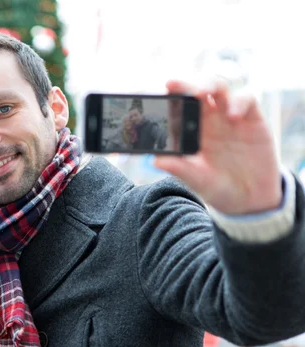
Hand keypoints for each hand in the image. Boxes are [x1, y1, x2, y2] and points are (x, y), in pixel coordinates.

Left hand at [154, 79, 281, 214]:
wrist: (250, 198)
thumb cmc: (219, 187)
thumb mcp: (198, 180)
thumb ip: (180, 169)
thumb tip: (156, 160)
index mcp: (191, 131)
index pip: (179, 106)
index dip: (170, 96)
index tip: (161, 90)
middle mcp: (209, 120)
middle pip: (197, 91)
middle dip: (186, 84)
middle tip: (174, 84)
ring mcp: (230, 117)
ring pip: (220, 88)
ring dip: (210, 85)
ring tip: (202, 93)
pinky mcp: (253, 120)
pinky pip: (246, 100)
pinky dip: (239, 102)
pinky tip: (233, 116)